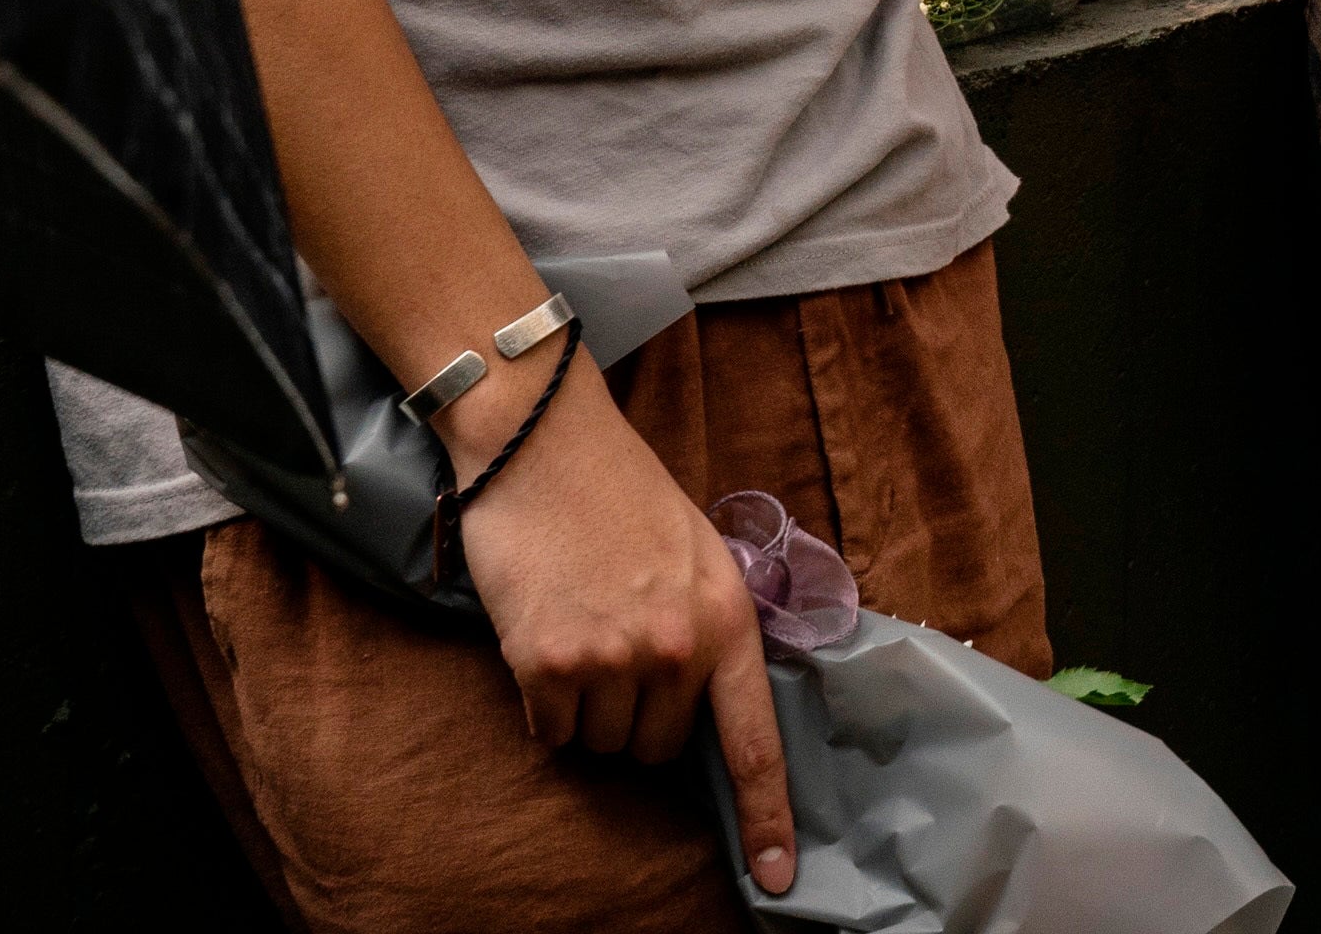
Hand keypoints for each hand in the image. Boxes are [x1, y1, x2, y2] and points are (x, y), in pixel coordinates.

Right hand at [445, 370, 794, 896]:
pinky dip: (542, 704)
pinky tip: (544, 640)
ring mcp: (611, 659)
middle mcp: (676, 649)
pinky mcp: (546, 664)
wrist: (543, 444)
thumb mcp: (698, 557)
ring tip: (582, 631)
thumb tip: (709, 709)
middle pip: (658, 749)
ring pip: (601, 746)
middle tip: (619, 645)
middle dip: (638, 716)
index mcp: (727, 621)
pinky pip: (549, 732)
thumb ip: (711, 632)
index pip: (753, 742)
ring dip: (587, 709)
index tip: (779, 877)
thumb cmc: (624, 497)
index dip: (767, 817)